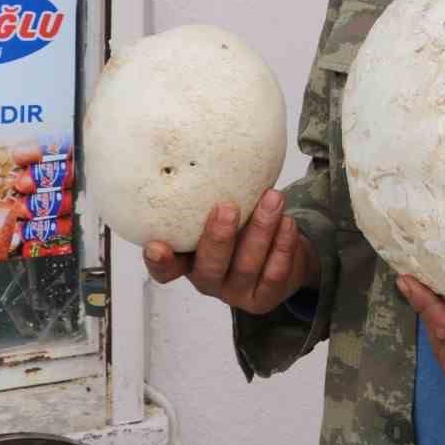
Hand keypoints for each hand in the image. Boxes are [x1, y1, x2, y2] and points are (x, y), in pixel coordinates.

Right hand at [142, 189, 319, 315]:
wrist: (282, 255)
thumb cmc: (243, 227)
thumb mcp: (225, 214)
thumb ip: (213, 197)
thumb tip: (208, 146)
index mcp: (189, 261)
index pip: (166, 269)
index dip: (160, 261)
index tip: (156, 245)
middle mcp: (208, 281)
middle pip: (209, 267)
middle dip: (218, 237)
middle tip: (227, 207)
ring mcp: (237, 293)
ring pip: (246, 267)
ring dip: (260, 231)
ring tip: (273, 199)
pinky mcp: (264, 298)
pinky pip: (274, 274)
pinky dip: (282, 246)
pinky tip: (287, 222)